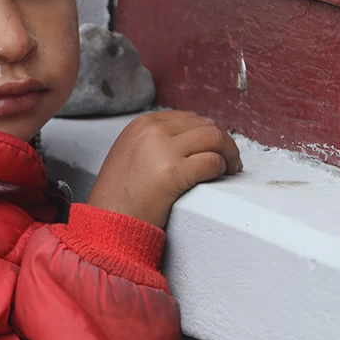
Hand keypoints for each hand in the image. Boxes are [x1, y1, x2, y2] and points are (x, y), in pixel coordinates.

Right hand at [87, 111, 241, 227]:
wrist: (108, 221)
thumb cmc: (120, 196)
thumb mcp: (131, 152)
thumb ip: (154, 140)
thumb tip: (193, 138)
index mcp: (142, 124)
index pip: (189, 118)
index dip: (207, 133)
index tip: (215, 148)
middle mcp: (152, 131)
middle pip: (205, 125)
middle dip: (223, 142)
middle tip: (230, 161)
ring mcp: (162, 149)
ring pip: (214, 138)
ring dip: (229, 154)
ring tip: (230, 169)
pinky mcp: (173, 172)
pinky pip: (212, 162)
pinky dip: (222, 169)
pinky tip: (219, 177)